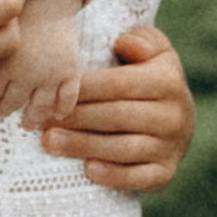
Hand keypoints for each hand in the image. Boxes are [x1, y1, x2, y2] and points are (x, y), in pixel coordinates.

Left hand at [0, 0, 84, 129]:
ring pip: (38, 109)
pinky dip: (62, 110)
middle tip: (3, 110)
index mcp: (0, 64)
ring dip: (31, 118)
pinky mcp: (70, 70)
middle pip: (10, 106)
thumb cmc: (13, 5)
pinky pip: (68, 99)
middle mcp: (24, 74)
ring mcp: (49, 74)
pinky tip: (56, 114)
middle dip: (4, 109)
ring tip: (27, 121)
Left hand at [33, 24, 192, 192]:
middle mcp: (174, 115)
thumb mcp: (153, 50)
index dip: (83, 89)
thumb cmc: (150, 77)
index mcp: (167, 81)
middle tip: (39, 120)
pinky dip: (113, 176)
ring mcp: (171, 147)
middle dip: (75, 118)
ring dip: (83, 146)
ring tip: (49, 142)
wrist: (178, 118)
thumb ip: (142, 39)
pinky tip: (87, 170)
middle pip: (117, 116)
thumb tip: (124, 42)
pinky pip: (139, 178)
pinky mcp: (165, 173)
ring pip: (124, 148)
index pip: (119, 84)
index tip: (52, 91)